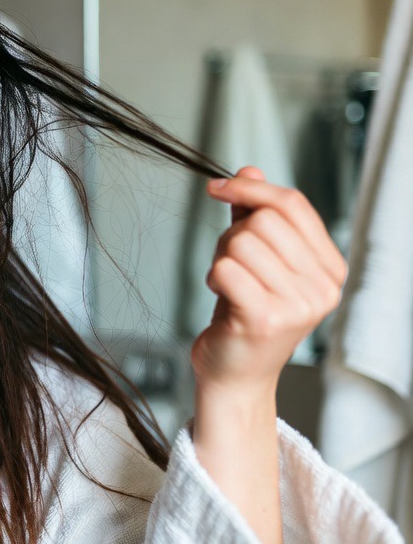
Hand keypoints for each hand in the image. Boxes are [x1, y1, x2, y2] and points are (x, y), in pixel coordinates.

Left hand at [191, 166, 348, 396]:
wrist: (235, 374)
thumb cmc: (245, 312)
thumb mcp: (257, 259)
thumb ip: (255, 215)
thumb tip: (249, 169)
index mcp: (330, 268)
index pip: (293, 204)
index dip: (252, 188)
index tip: (217, 188)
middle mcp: (323, 287)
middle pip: (264, 221)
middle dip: (232, 235)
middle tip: (230, 265)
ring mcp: (298, 306)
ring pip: (241, 242)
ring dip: (221, 258)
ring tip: (229, 285)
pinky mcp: (265, 319)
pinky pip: (225, 269)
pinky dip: (214, 276)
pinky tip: (223, 298)